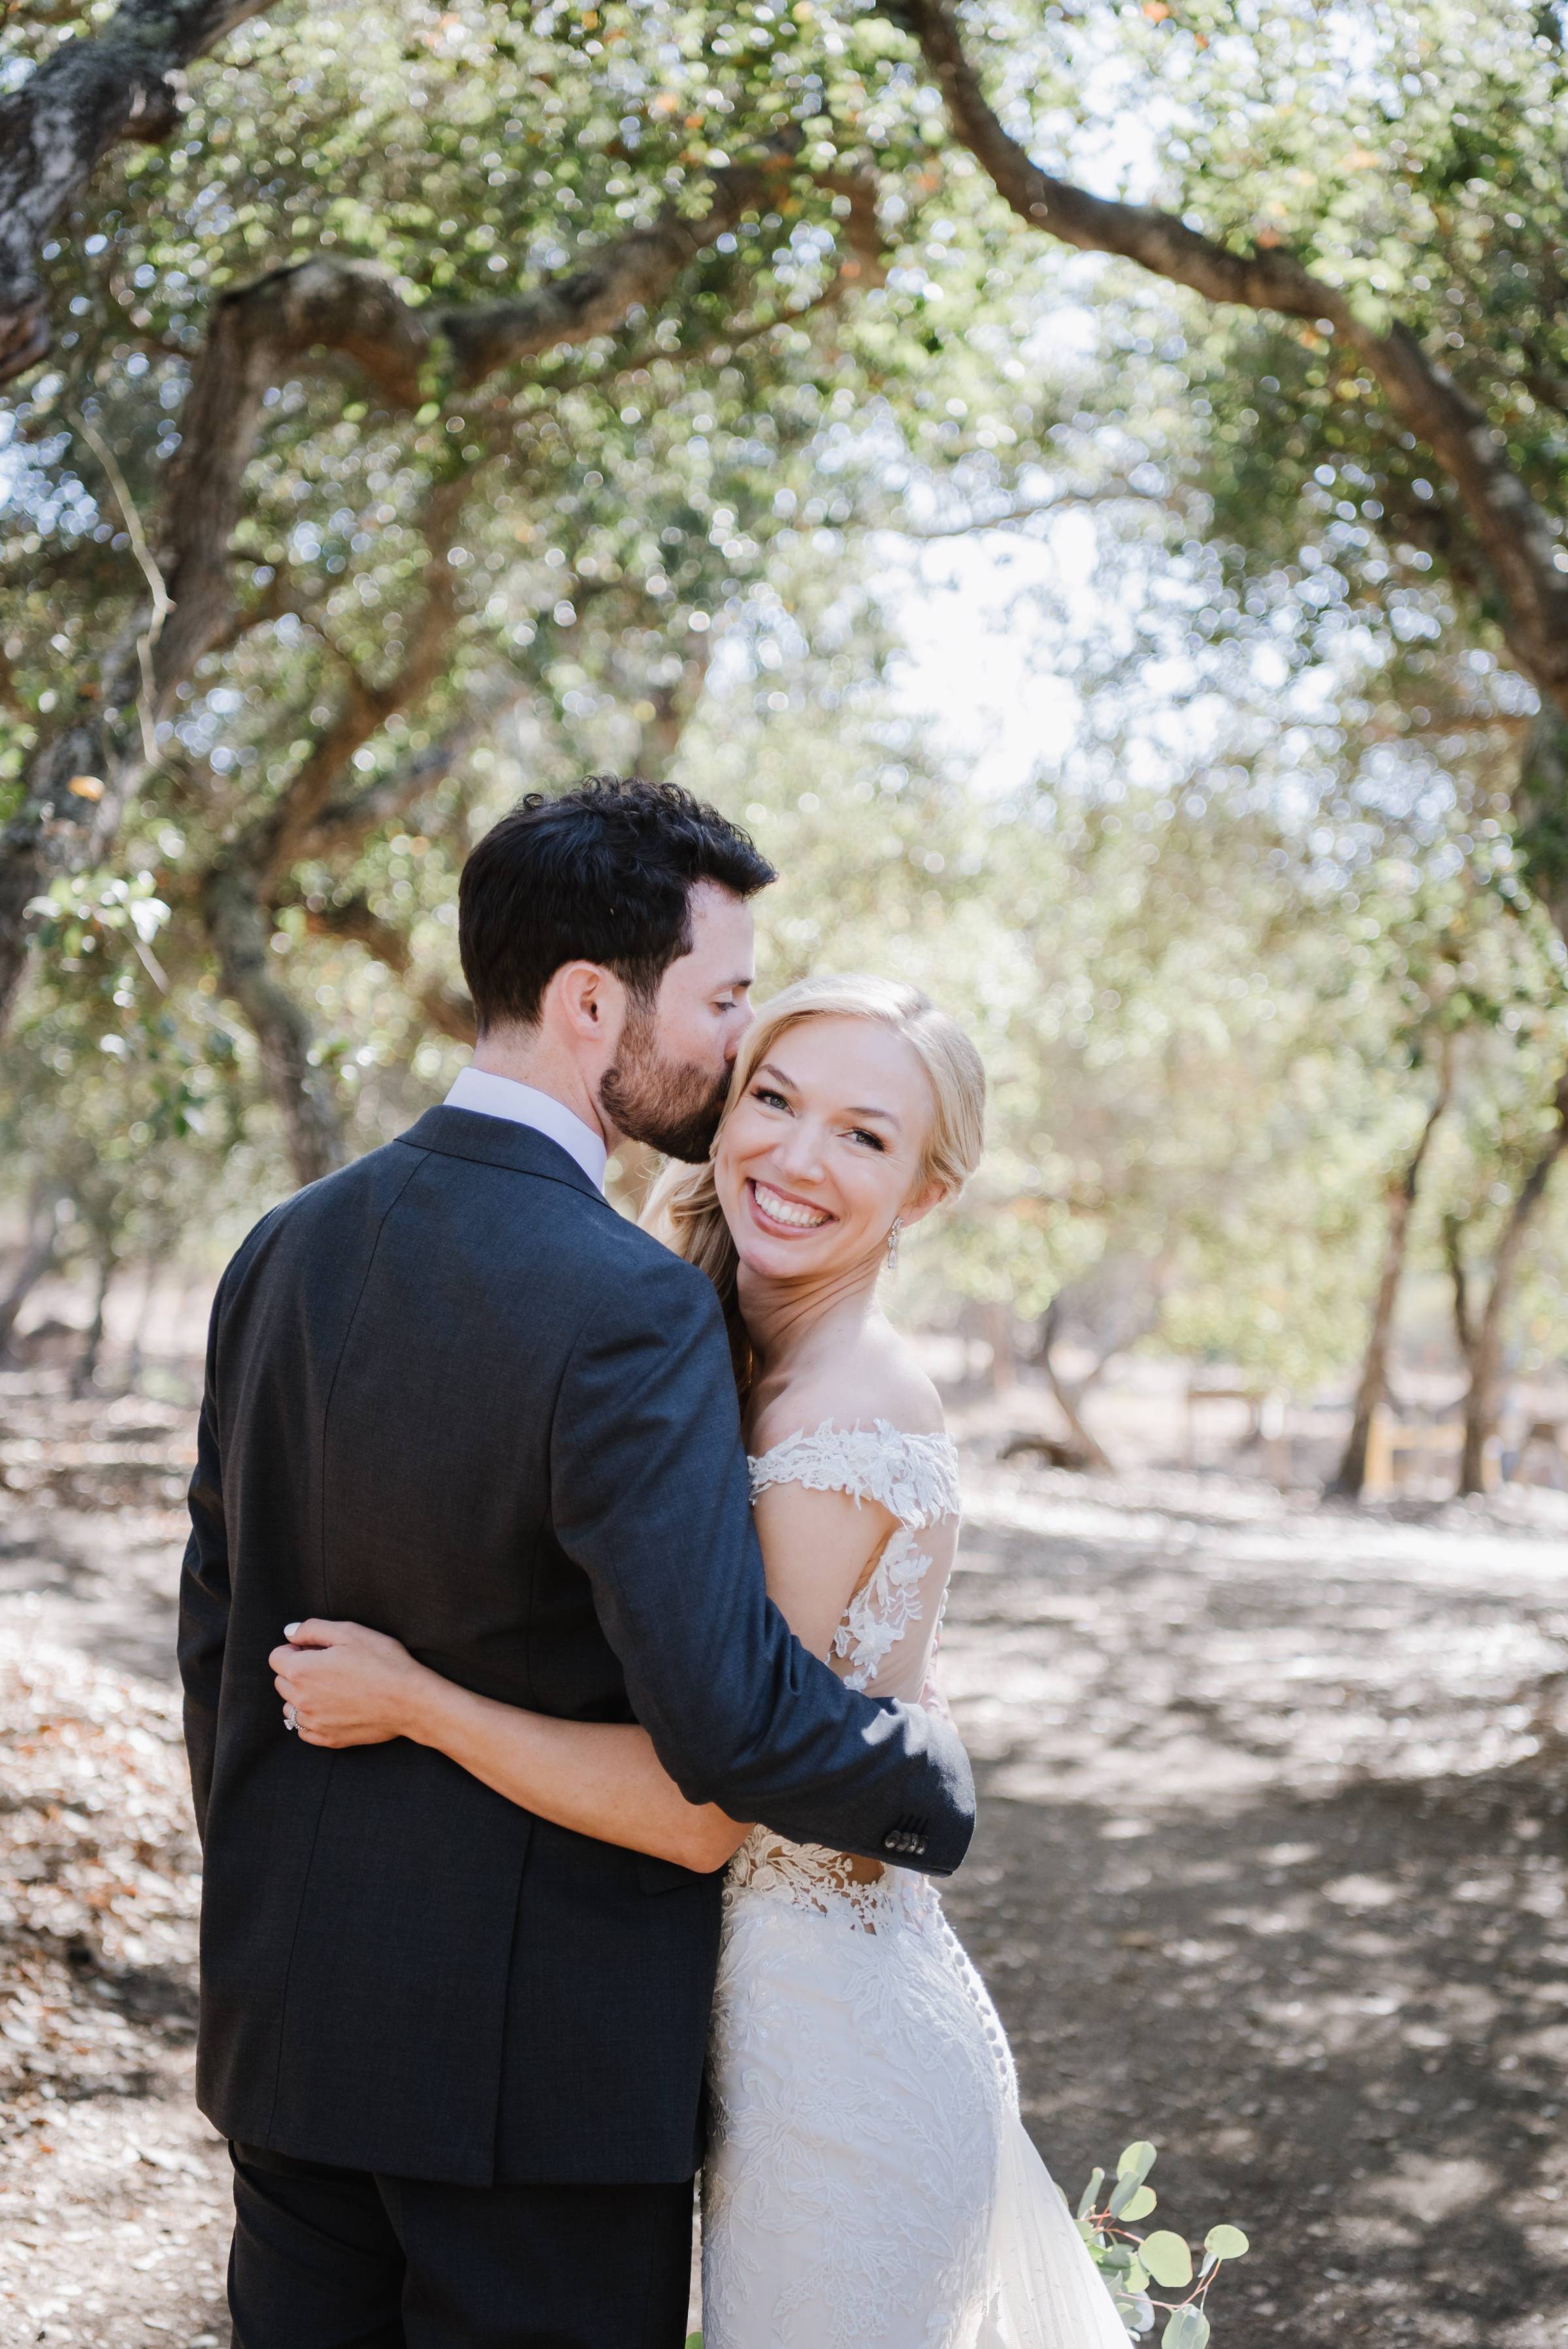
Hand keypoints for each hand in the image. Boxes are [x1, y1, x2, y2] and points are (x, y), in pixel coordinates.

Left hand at [268, 1618, 431, 1748]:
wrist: (410, 1701)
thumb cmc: (383, 1662)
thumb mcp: (350, 1632)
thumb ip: (312, 1629)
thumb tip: (289, 1632)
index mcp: (303, 1670)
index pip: (276, 1657)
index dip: (294, 1648)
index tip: (315, 1648)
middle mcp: (301, 1699)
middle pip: (281, 1682)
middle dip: (296, 1670)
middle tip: (326, 1665)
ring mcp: (313, 1722)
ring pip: (290, 1707)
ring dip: (301, 1696)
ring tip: (330, 1687)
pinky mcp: (327, 1739)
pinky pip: (303, 1731)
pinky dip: (311, 1719)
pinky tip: (332, 1708)